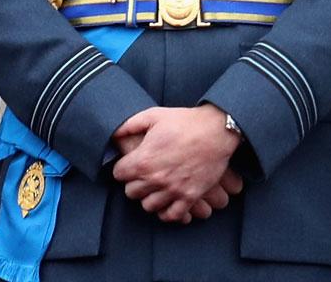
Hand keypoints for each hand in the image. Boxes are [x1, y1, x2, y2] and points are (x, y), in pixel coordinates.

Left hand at [111, 105, 241, 222]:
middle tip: (142, 176)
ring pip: (149, 206)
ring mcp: (173, 190)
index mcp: (143, 160)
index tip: (129, 164)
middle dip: (134, 183)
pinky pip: (172, 215)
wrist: (216, 130)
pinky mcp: (190, 196)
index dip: (123, 168)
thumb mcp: (153, 115)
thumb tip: (113, 134)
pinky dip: (167, 211)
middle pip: (131, 193)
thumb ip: (129, 125)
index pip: (118, 175)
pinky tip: (168, 201)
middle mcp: (156, 179)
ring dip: (149, 197)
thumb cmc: (184, 121)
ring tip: (155, 188)